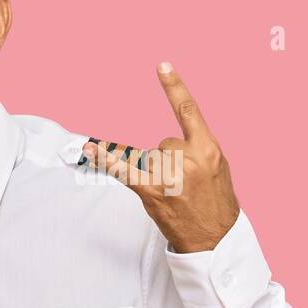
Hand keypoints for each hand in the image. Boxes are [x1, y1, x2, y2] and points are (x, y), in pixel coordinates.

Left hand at [84, 62, 239, 252]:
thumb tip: (168, 145)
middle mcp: (188, 159)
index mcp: (208, 150)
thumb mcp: (218, 169)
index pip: (188, 111)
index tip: (162, 66)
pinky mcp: (151, 192)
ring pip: (148, 158)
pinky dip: (105, 160)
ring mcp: (169, 176)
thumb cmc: (217, 205)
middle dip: (169, 162)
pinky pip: (123, 170)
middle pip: (163, 144)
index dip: (174, 87)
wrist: (216, 241)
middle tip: (184, 186)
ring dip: (156, 175)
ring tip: (174, 196)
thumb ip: (198, 149)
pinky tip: (89, 148)